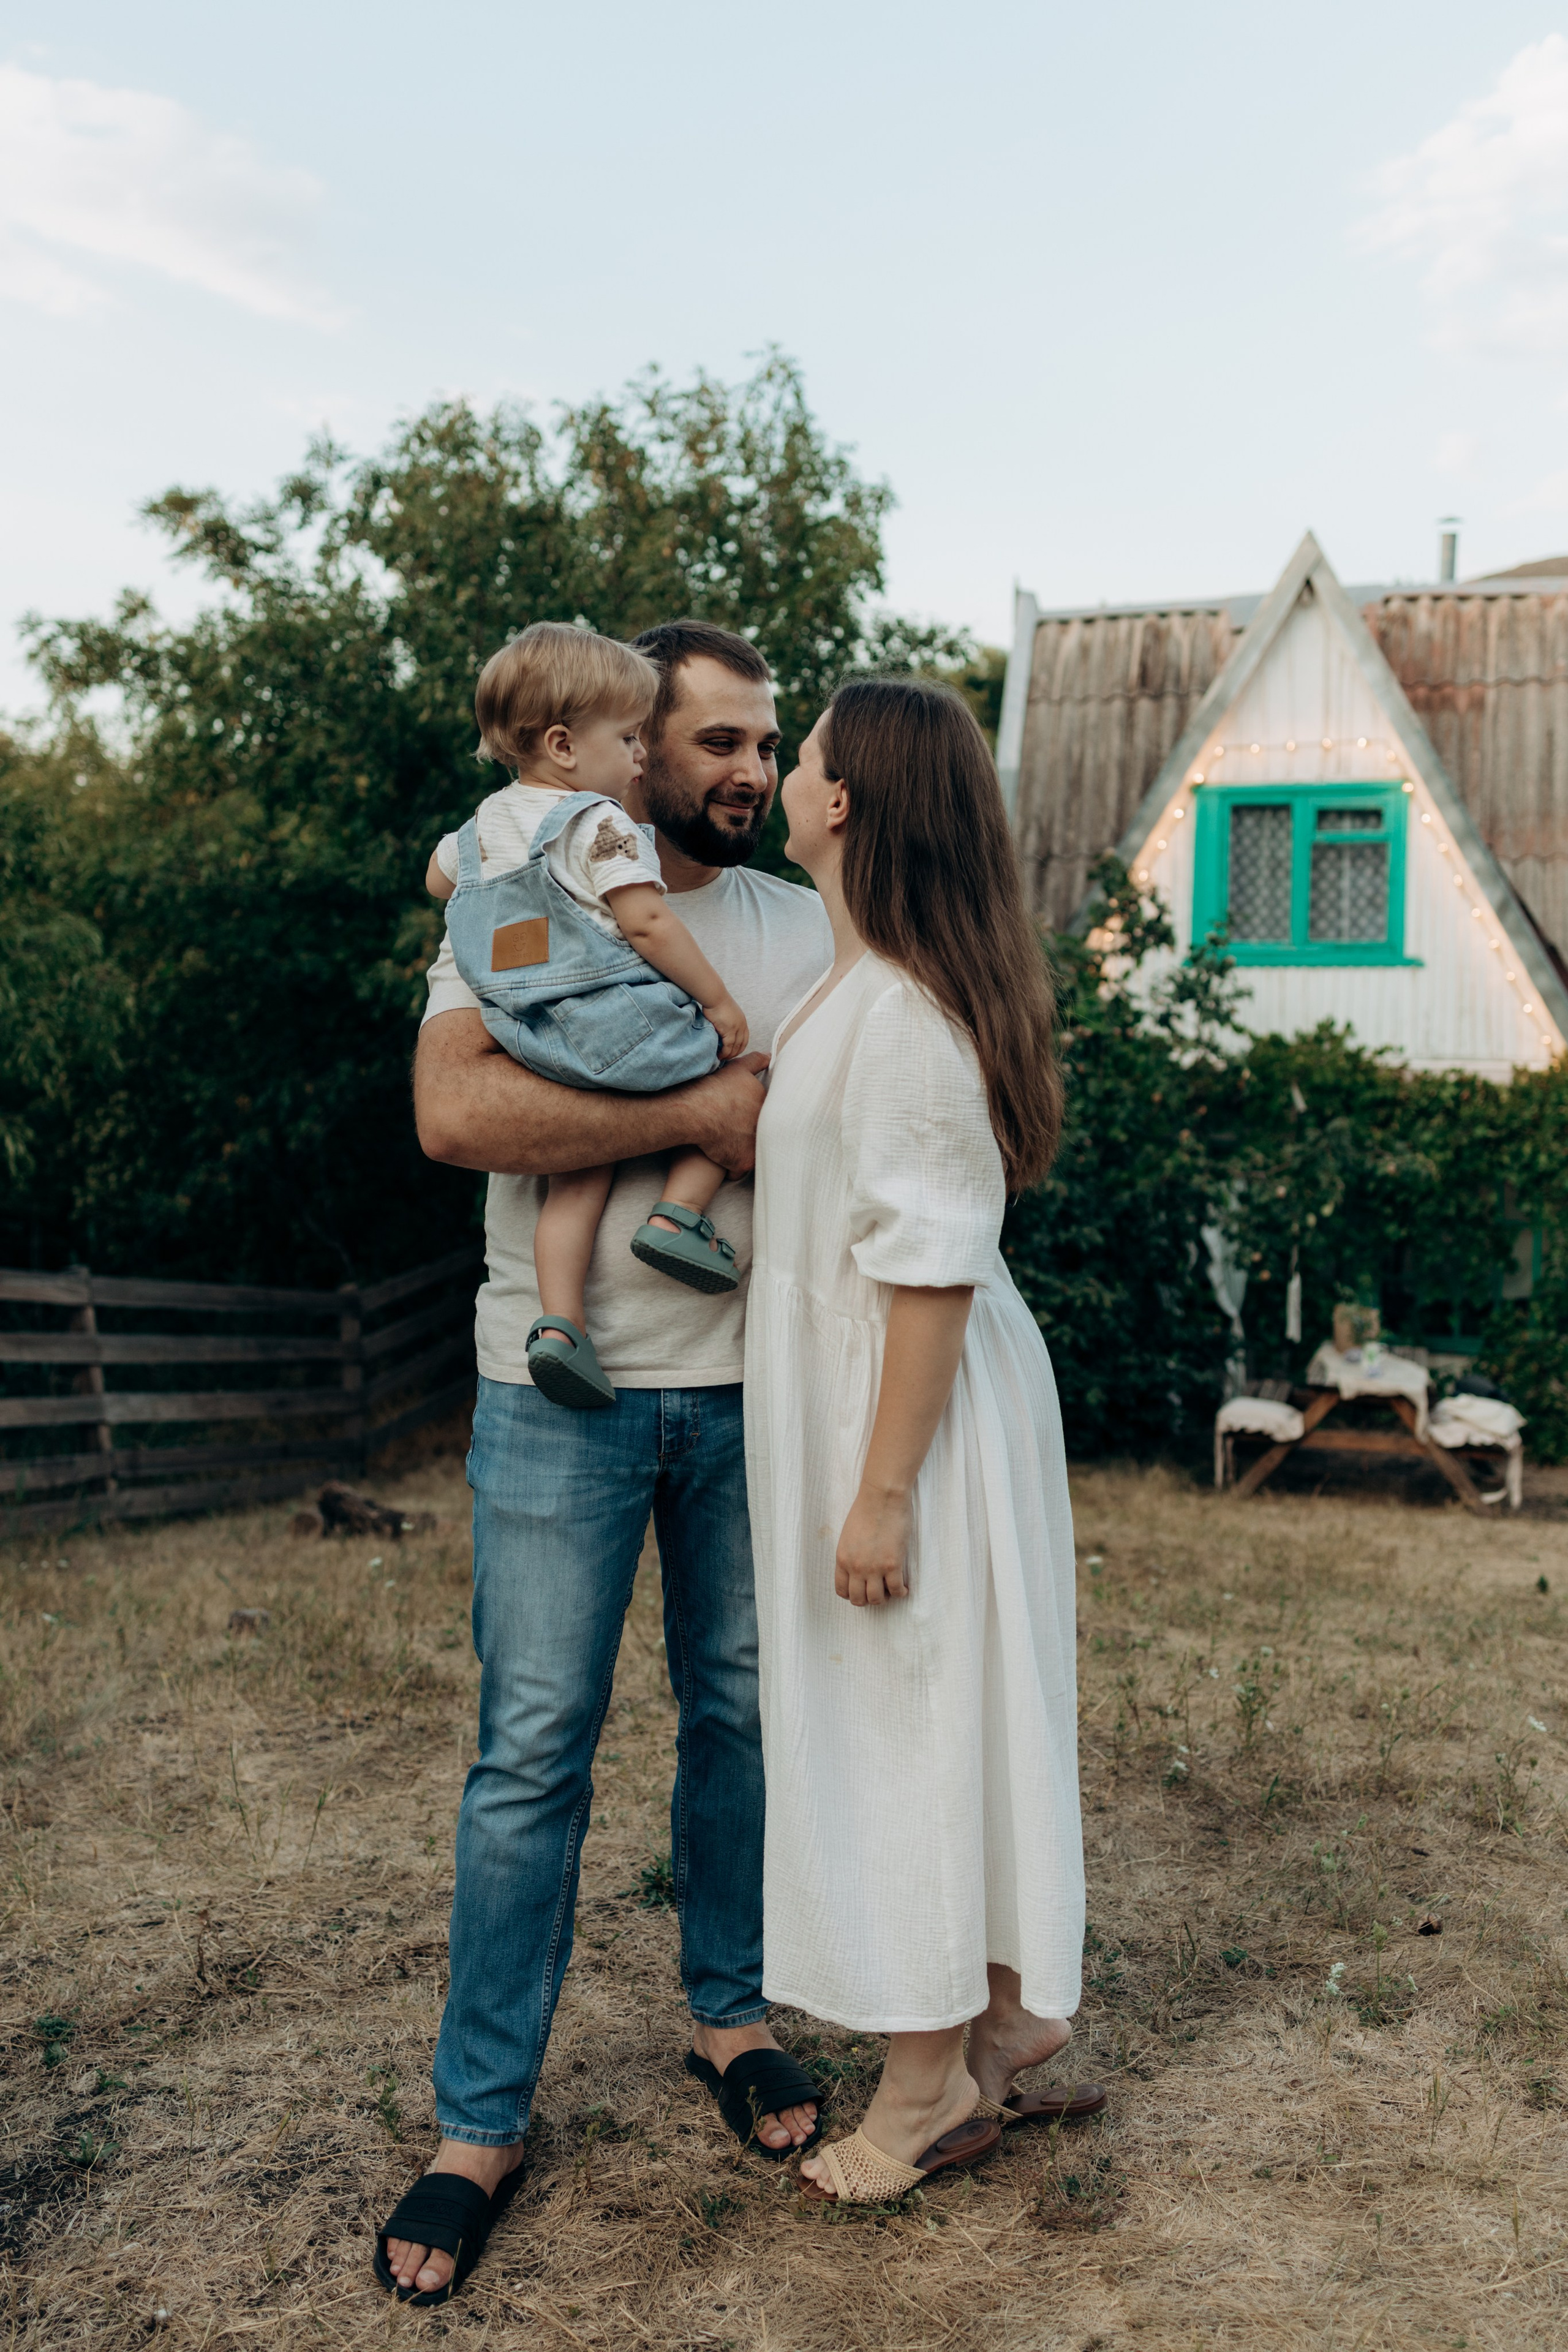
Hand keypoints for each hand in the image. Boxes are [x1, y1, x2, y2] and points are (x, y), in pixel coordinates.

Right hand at [688, 1052, 768, 1176]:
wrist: (696, 1110)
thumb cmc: (714, 1088)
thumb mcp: (738, 1070)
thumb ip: (756, 1063)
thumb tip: (769, 1057)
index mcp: (768, 1106)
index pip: (767, 1116)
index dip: (751, 1117)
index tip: (739, 1117)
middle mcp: (768, 1127)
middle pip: (762, 1135)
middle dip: (751, 1135)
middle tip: (734, 1132)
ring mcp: (757, 1146)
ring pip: (753, 1153)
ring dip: (742, 1152)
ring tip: (728, 1146)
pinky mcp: (744, 1162)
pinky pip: (739, 1170)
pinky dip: (731, 1168)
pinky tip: (722, 1161)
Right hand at [705, 994, 749, 1060]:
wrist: (714, 996)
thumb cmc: (716, 1002)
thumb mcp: (726, 1013)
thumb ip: (727, 1022)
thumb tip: (720, 1030)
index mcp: (742, 1021)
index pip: (745, 1039)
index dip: (740, 1047)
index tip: (733, 1052)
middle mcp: (742, 1025)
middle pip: (742, 1044)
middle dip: (735, 1053)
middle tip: (727, 1058)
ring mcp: (736, 1028)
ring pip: (735, 1047)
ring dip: (729, 1055)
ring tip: (721, 1058)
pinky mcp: (729, 1030)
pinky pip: (728, 1046)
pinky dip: (724, 1052)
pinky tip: (719, 1055)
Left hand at [835, 1484, 911, 1607]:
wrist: (882, 1497)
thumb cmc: (866, 1510)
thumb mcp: (848, 1536)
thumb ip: (851, 1554)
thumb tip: (858, 1568)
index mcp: (842, 1558)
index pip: (842, 1590)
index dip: (852, 1595)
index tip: (862, 1590)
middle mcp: (856, 1567)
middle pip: (858, 1599)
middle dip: (868, 1600)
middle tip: (878, 1592)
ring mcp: (874, 1567)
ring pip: (876, 1600)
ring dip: (885, 1599)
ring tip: (891, 1590)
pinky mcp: (892, 1564)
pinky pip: (896, 1590)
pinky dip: (901, 1593)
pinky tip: (904, 1588)